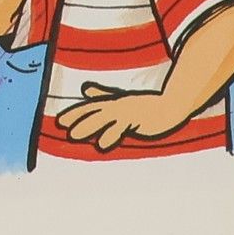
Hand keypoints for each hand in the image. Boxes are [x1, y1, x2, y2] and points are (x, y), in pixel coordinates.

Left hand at [54, 83, 181, 150]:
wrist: (172, 105)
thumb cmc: (146, 103)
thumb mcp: (121, 98)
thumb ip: (103, 94)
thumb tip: (85, 89)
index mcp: (113, 103)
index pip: (90, 108)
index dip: (75, 114)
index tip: (61, 122)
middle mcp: (117, 107)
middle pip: (94, 113)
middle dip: (78, 119)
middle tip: (62, 126)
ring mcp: (127, 113)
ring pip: (104, 120)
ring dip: (88, 127)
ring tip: (73, 135)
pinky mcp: (138, 121)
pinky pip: (122, 128)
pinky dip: (111, 135)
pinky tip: (101, 144)